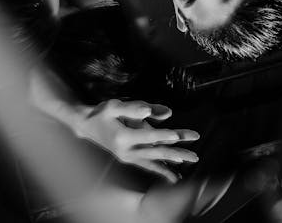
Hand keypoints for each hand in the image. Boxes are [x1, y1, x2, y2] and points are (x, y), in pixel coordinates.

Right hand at [71, 99, 199, 182]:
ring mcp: (128, 157)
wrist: (86, 126)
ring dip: (174, 160)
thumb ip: (134, 108)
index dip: (163, 135)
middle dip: (177, 151)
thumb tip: (151, 110)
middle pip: (156, 151)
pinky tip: (175, 175)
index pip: (148, 136)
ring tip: (192, 160)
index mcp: (123, 137)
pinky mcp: (130, 159)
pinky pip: (149, 166)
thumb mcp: (114, 106)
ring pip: (156, 159)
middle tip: (195, 154)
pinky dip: (162, 170)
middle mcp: (127, 151)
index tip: (178, 136)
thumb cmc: (101, 113)